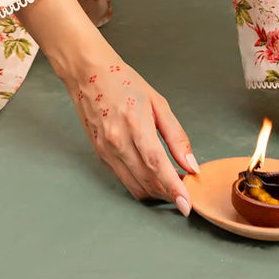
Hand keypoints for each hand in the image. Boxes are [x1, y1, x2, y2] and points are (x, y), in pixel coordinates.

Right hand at [15, 0, 196, 210]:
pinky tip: (151, 177)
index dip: (174, 188)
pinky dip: (140, 185)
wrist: (87, 73)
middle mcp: (118, 141)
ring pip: (135, 186)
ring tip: (170, 185)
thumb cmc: (123, 81)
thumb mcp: (157, 102)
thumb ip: (176, 136)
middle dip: (169, 193)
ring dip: (155, 192)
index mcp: (135, 124)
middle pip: (148, 181)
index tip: (187, 205)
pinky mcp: (100, 155)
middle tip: (186, 190)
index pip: (157, 165)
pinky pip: (123, 179)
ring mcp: (106, 150)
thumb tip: (191, 165)